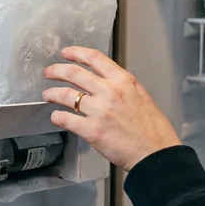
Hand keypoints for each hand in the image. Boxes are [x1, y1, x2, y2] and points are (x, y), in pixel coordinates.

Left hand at [43, 47, 181, 170]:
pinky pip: (66, 119)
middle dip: (56, 70)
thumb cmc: (152, 129)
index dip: (75, 53)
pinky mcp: (92, 130)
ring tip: (48, 94)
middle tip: (49, 72)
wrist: (156, 153)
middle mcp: (110, 92)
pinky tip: (56, 116)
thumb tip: (103, 83)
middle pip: (74, 73)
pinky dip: (57, 116)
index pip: (94, 58)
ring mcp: (99, 111)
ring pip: (66, 95)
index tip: (66, 53)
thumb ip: (121, 87)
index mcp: (123, 81)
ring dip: (52, 93)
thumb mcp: (140, 96)